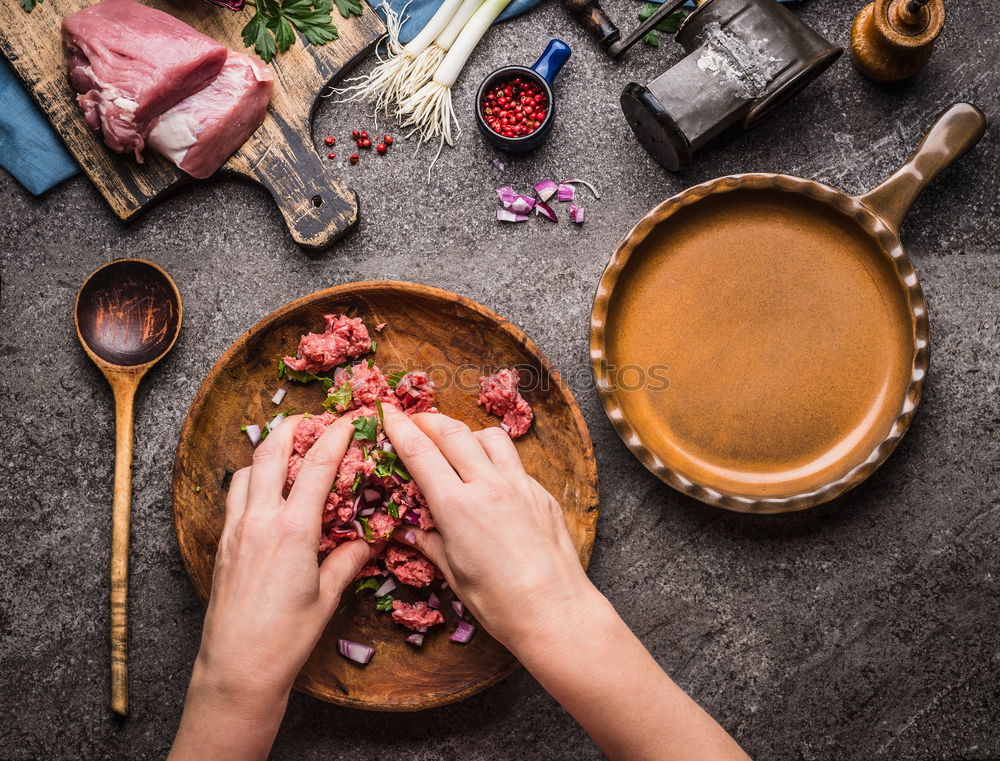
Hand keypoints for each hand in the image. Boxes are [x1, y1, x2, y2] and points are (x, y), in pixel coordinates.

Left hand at [170, 413, 378, 760]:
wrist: (237, 669)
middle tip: (312, 419)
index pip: (317, 465)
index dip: (337, 434)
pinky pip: (234, 497)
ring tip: (288, 452)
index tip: (352, 418)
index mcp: (292, 529)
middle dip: (292, 427)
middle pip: (271, 452)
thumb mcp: (328, 596)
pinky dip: (250, 481)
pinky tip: (266, 494)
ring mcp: (235, 530)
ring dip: (266, 452)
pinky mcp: (222, 545)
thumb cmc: (286, 638)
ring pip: (245, 471)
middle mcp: (259, 520)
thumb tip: (371, 537)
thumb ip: (349, 558)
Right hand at [381, 405, 592, 646]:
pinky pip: (514, 462)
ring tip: (455, 446)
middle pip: (453, 432)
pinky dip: (496, 459)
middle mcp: (489, 486)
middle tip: (414, 420)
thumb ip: (428, 542)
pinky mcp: (542, 494)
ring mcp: (520, 486)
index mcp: (457, 507)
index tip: (386, 412)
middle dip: (428, 420)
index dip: (399, 427)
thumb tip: (406, 531)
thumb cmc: (499, 602)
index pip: (420, 452)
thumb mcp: (452, 573)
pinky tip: (490, 478)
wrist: (554, 611)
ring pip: (489, 437)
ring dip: (466, 434)